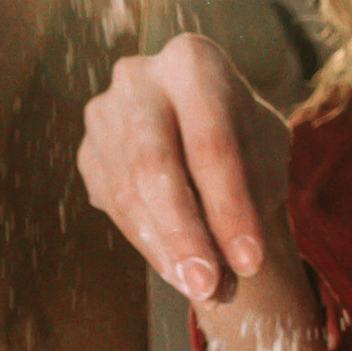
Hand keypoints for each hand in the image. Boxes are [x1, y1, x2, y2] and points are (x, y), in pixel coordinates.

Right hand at [78, 36, 321, 350]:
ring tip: (200, 290)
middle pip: (154, 165)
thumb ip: (248, 191)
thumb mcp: (263, 152)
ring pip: (129, 193)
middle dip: (184, 235)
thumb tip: (233, 263)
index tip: (250, 262)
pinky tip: (174, 269)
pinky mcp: (88, 150)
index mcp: (192, 60)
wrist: (204, 130)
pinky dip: (147, 243)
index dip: (231, 207)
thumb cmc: (245, 138)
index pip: (210, 142)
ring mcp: (104, 113)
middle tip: (208, 287)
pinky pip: (113, 206)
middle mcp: (139, 78)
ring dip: (165, 250)